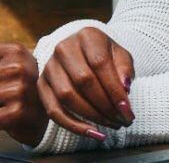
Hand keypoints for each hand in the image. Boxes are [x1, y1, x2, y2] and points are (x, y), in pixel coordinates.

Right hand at [38, 27, 135, 141]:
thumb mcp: (121, 56)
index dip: (114, 89)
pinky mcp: (41, 85)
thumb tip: (124, 88)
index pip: (100, 64)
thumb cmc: (106, 55)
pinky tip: (92, 133)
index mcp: (87, 36)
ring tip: (112, 125)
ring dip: (91, 116)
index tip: (128, 109)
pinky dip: (73, 125)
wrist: (84, 52)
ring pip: (67, 97)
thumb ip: (124, 69)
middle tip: (123, 121)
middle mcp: (63, 49)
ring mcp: (49, 67)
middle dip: (105, 105)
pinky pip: (53, 110)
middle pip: (83, 81)